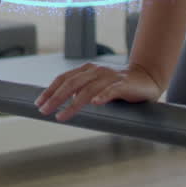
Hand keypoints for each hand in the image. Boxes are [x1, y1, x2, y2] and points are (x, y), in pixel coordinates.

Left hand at [35, 63, 162, 121]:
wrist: (146, 78)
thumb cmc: (118, 85)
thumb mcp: (96, 86)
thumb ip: (81, 91)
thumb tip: (62, 103)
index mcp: (87, 70)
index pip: (64, 78)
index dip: (50, 90)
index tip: (38, 103)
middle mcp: (96, 71)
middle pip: (71, 83)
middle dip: (55, 98)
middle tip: (44, 111)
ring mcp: (110, 77)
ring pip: (88, 89)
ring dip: (73, 104)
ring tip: (62, 116)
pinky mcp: (124, 84)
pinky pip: (112, 90)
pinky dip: (103, 96)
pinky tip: (95, 103)